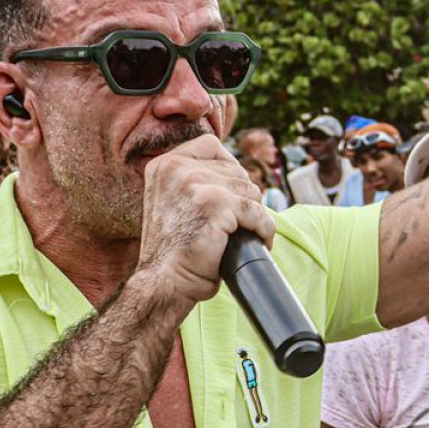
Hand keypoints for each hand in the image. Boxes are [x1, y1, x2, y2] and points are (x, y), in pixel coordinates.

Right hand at [134, 135, 274, 308]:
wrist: (165, 281)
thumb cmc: (174, 249)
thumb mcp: (174, 201)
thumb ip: (194, 179)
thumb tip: (238, 172)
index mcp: (164, 164)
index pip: (212, 146)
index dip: (229, 170)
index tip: (232, 195)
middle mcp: (176, 167)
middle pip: (236, 170)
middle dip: (244, 197)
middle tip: (238, 223)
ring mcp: (196, 183)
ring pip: (250, 191)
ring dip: (254, 215)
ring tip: (244, 233)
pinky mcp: (215, 204)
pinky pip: (257, 212)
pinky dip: (264, 229)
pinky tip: (259, 241)